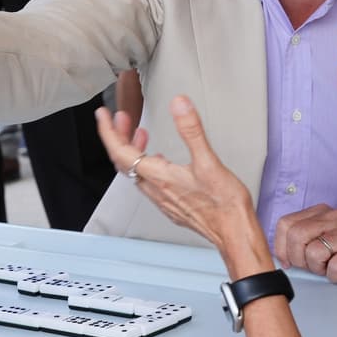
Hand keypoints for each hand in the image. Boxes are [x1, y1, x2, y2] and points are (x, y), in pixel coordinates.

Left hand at [94, 96, 262, 253]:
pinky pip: (148, 181)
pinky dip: (146, 163)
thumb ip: (191, 130)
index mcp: (159, 176)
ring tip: (139, 133)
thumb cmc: (224, 203)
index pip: (121, 152)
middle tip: (122, 118)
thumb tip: (179, 104)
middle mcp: (156, 189)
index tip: (103, 115)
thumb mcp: (208, 161)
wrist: (234, 232)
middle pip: (124, 161)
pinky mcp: (172, 204)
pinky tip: (159, 158)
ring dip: (133, 150)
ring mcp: (163, 199)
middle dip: (119, 136)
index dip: (109, 131)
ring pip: (136, 172)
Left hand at [274, 204, 336, 282]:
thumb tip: (279, 256)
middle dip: (298, 259)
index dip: (281, 246)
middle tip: (310, 268)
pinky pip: (335, 266)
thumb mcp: (324, 239)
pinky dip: (334, 276)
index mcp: (321, 212)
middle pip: (297, 236)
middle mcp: (334, 216)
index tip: (287, 261)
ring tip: (328, 268)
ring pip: (313, 252)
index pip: (285, 223)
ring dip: (318, 269)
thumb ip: (303, 240)